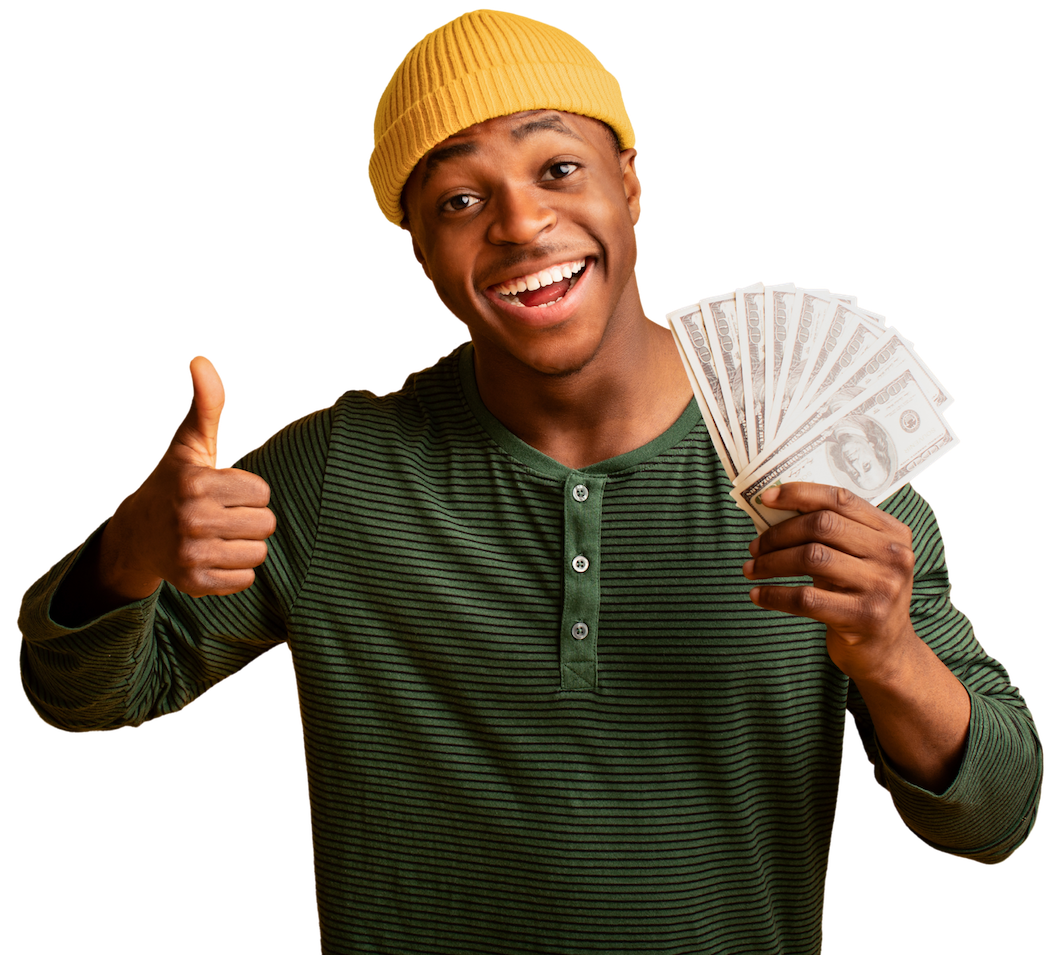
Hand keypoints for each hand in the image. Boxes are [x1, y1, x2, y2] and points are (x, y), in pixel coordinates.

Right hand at [104, 355, 275, 598]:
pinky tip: (211, 556)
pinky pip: (246, 580)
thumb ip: (205, 404)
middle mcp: (190, 520)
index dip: (246, 490)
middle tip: (220, 514)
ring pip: (259, 553)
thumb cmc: (176, 481)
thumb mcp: (190, 443)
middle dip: (249, 517)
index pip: (262, 491)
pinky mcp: (195, 584)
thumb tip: (200, 359)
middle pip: (266, 523)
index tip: (220, 489)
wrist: (138, 535)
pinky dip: (235, 571)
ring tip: (216, 535)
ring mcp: (190, 555)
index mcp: (194, 484)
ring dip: (244, 544)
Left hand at [742, 482, 915, 681]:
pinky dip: (774, 594)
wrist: (887, 652)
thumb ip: (832, 534)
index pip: (839, 499)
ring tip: (751, 569)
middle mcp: (893, 555)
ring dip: (771, 562)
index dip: (798, 494)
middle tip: (754, 547)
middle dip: (778, 534)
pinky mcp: (864, 617)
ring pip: (811, 558)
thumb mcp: (859, 559)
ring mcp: (881, 586)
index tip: (765, 499)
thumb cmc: (861, 596)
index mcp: (892, 532)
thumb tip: (774, 510)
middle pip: (821, 525)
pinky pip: (806, 598)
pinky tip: (757, 595)